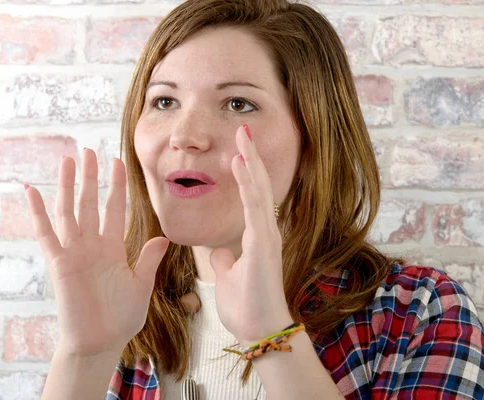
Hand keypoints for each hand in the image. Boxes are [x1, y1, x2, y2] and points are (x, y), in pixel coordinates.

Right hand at [25, 149, 168, 355]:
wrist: (101, 341)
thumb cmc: (121, 317)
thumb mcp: (141, 284)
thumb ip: (149, 259)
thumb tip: (164, 237)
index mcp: (112, 248)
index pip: (114, 209)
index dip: (116, 186)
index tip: (118, 162)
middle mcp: (92, 245)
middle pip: (90, 203)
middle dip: (91, 177)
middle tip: (90, 150)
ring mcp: (74, 252)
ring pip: (69, 211)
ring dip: (68, 186)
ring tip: (68, 160)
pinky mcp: (59, 264)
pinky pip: (46, 234)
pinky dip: (38, 213)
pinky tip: (32, 191)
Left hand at [210, 124, 292, 346]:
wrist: (259, 331)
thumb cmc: (247, 306)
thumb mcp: (227, 276)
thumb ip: (224, 259)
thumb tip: (217, 249)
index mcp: (256, 236)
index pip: (251, 196)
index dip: (245, 171)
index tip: (237, 149)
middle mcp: (264, 231)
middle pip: (257, 186)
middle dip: (249, 156)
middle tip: (243, 129)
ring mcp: (266, 236)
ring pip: (258, 190)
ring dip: (250, 162)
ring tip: (242, 136)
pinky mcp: (263, 245)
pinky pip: (254, 208)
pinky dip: (247, 185)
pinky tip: (241, 164)